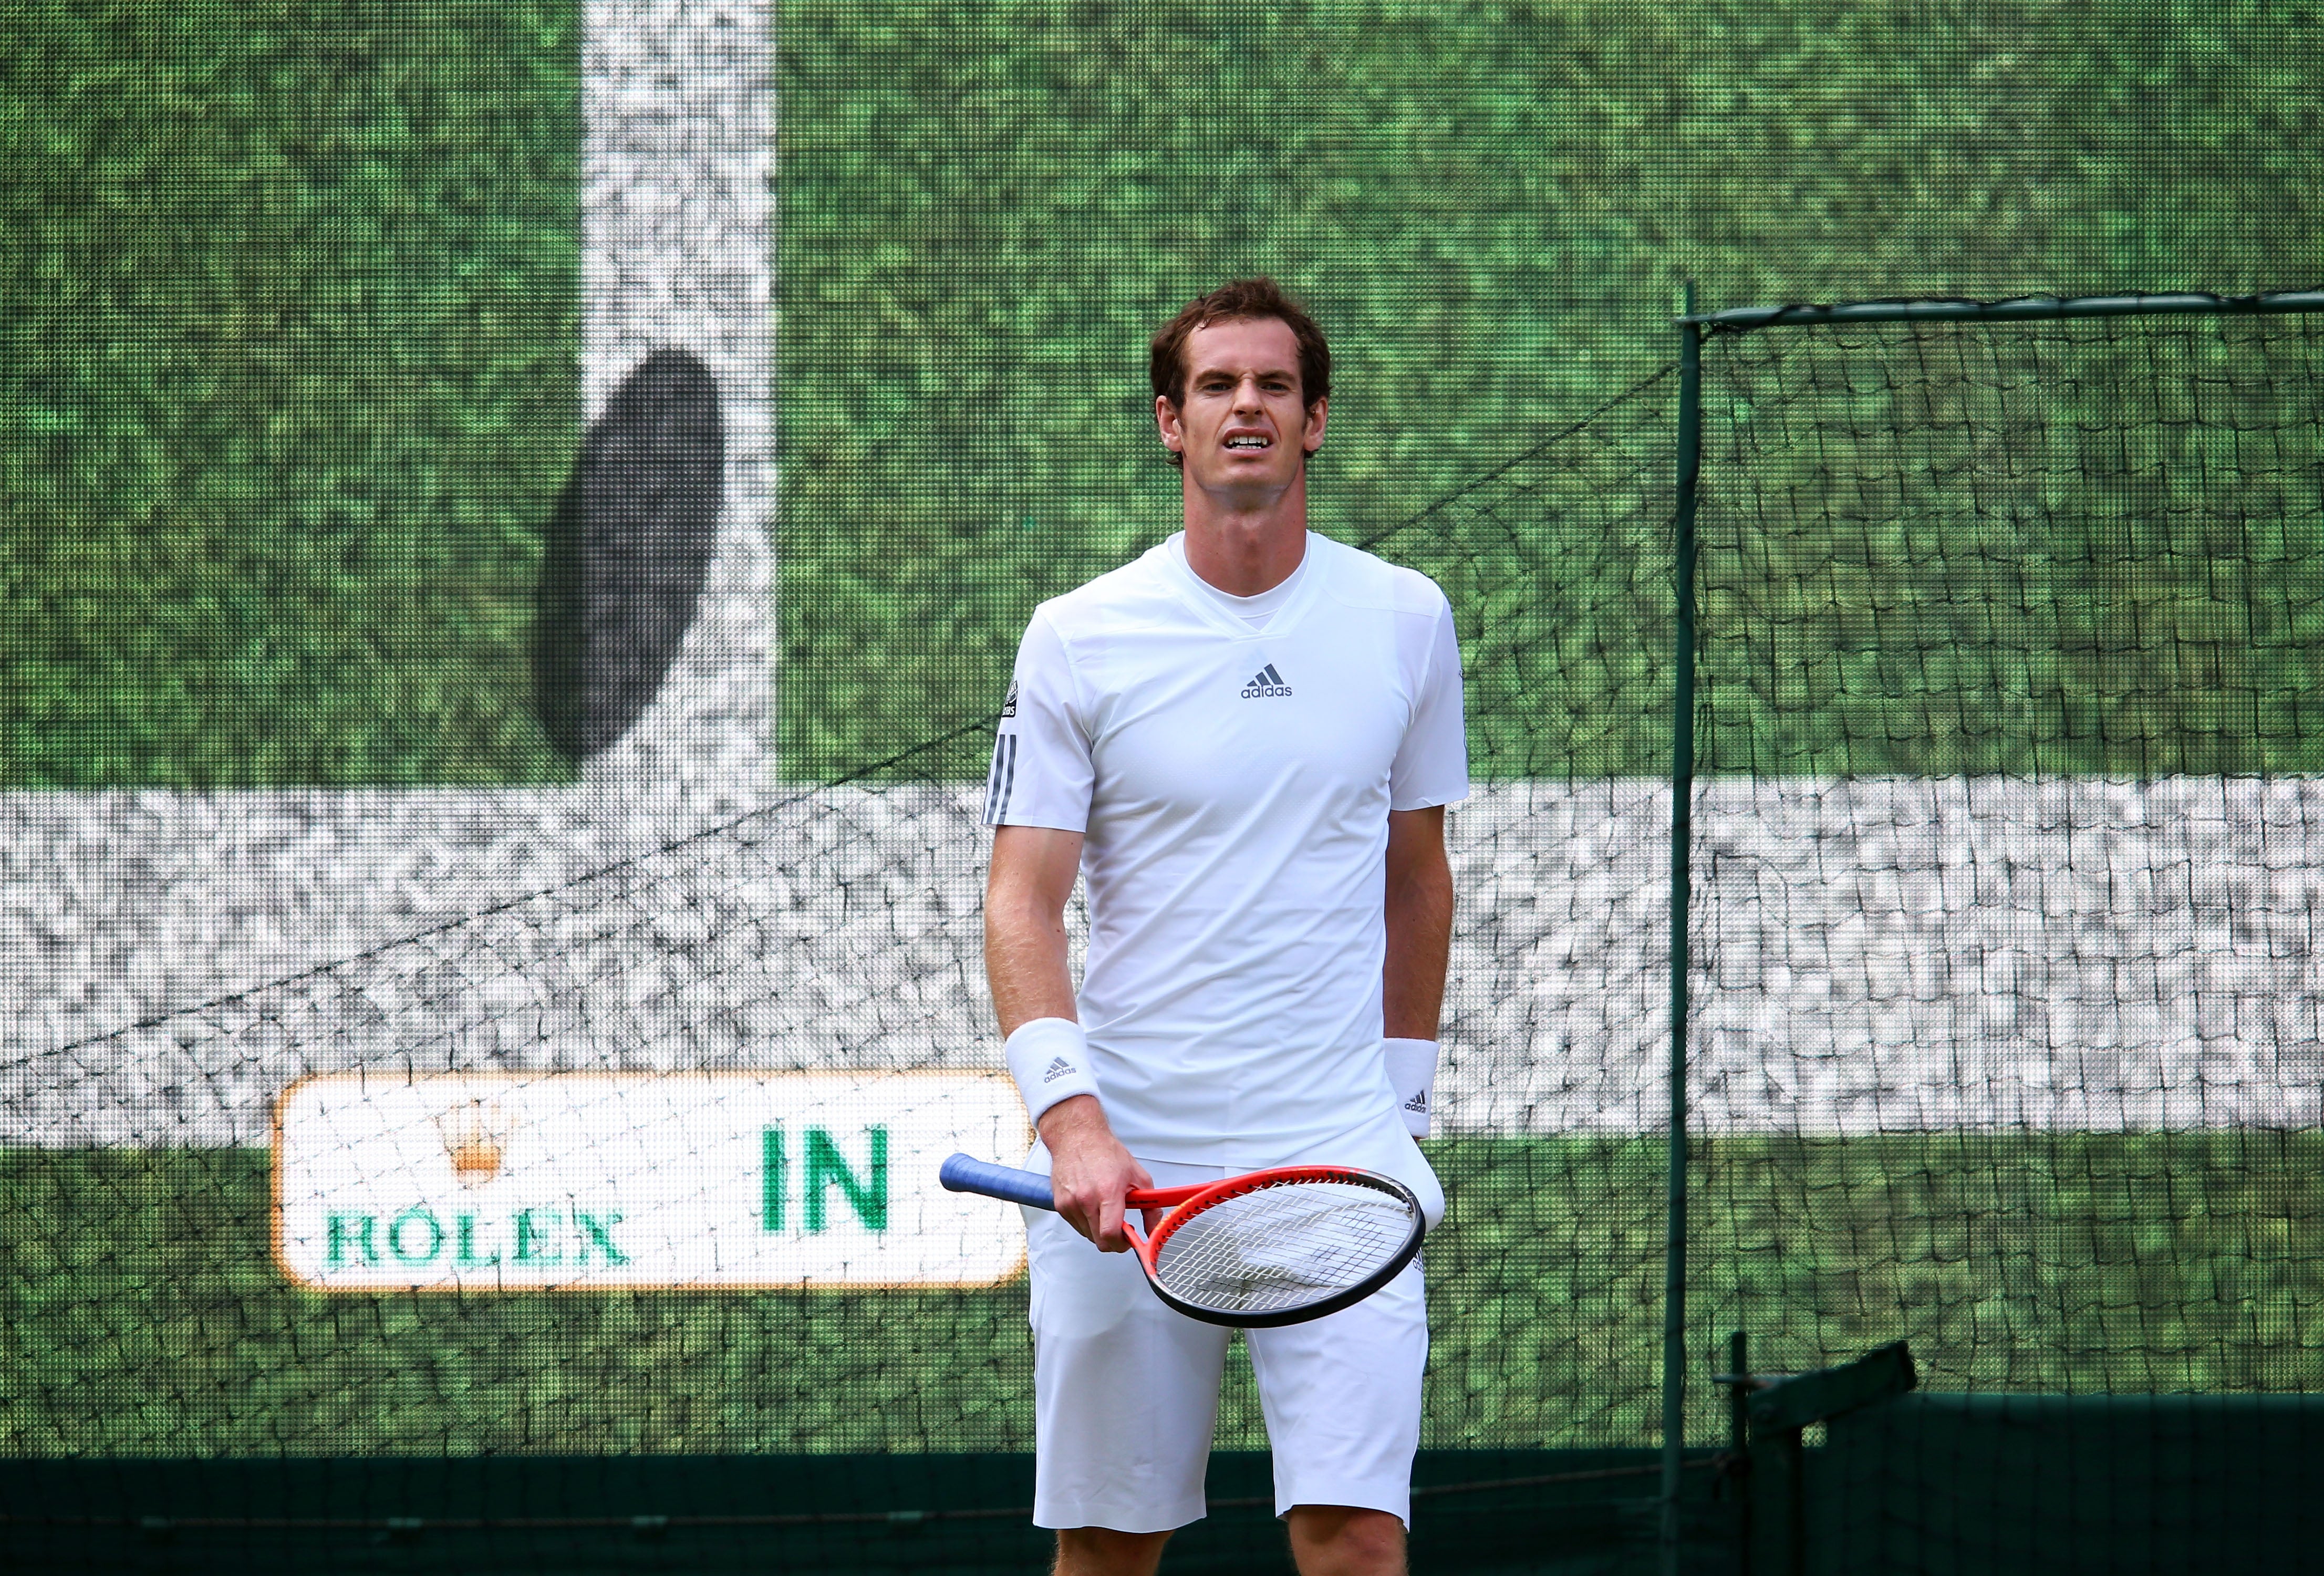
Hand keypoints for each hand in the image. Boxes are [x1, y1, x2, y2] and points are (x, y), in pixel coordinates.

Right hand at [1037, 1095, 1151, 1251]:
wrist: (1077, 1137)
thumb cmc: (1106, 1153)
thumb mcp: (1138, 1177)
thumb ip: (1150, 1208)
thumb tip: (1153, 1230)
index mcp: (1107, 1192)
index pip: (1110, 1234)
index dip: (1122, 1244)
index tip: (1128, 1240)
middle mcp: (1086, 1199)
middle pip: (1099, 1240)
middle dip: (1113, 1240)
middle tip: (1121, 1229)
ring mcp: (1070, 1203)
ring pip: (1088, 1235)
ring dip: (1099, 1230)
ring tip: (1105, 1210)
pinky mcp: (1060, 1204)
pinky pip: (1077, 1226)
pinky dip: (1087, 1223)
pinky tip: (1092, 1206)